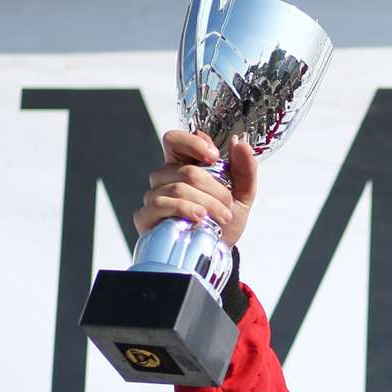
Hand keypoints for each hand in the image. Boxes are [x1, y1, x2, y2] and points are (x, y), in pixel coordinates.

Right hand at [133, 129, 258, 245]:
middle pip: (186, 170)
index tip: (215, 157)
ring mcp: (154, 196)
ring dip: (207, 203)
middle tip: (228, 205)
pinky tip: (200, 218)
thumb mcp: (243, 195)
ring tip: (220, 217)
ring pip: (177, 188)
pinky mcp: (146, 215)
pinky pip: (161, 204)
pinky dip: (185, 210)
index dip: (193, 143)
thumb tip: (240, 143)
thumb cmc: (224, 222)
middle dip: (215, 189)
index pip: (175, 140)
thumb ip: (245, 169)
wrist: (218, 251)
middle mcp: (165, 178)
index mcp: (183, 165)